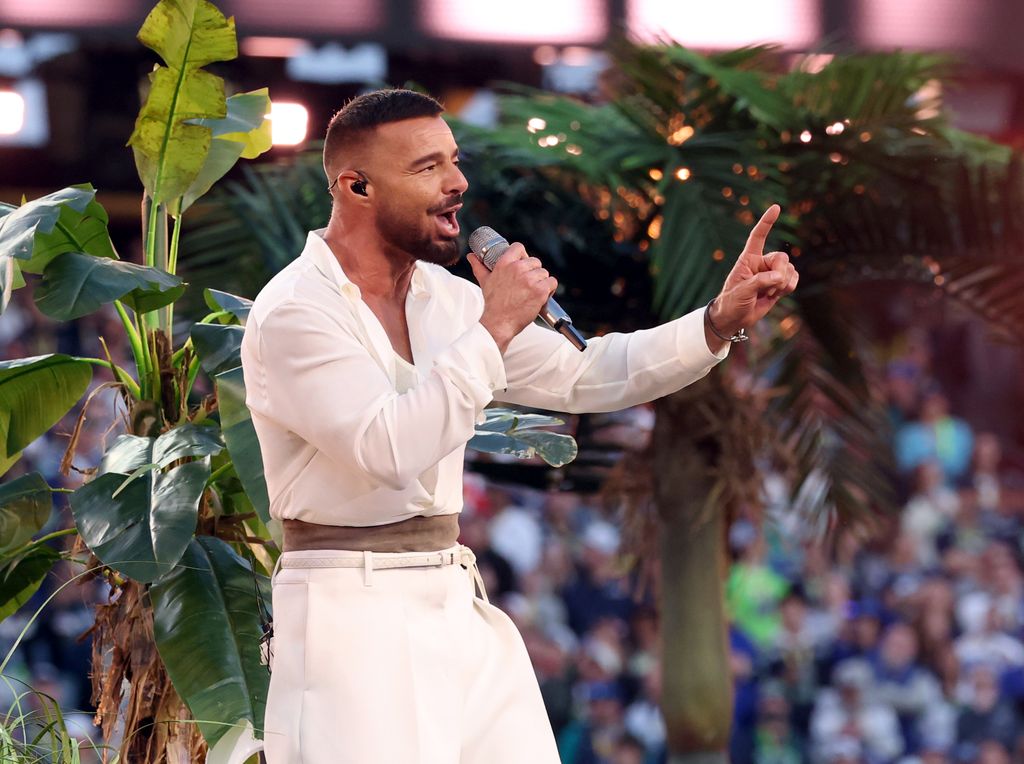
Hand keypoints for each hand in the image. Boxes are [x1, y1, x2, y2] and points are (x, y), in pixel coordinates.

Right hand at [469, 243, 557, 352]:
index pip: (519, 248)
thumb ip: (479, 267)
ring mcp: (530, 280)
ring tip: (533, 292)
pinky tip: (542, 296)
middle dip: (533, 272)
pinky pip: (552, 282)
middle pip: (535, 262)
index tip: (523, 264)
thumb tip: (471, 257)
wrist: (499, 322)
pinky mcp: (540, 291)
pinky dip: (550, 289)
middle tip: (527, 284)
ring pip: (544, 273)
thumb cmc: (493, 303)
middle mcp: (518, 269)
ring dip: (542, 282)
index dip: (523, 255)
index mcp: (505, 264)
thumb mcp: (485, 281)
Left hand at [710, 204, 798, 337]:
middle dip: (780, 272)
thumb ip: (760, 282)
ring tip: (768, 294)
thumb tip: (779, 276)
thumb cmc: (731, 302)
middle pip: (782, 257)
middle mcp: (762, 263)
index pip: (758, 236)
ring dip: (783, 284)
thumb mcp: (741, 291)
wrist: (734, 318)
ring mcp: (772, 273)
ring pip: (790, 269)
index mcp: (748, 259)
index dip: (767, 222)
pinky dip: (789, 287)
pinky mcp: (780, 285)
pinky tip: (776, 295)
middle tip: (770, 287)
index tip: (776, 207)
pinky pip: (794, 279)